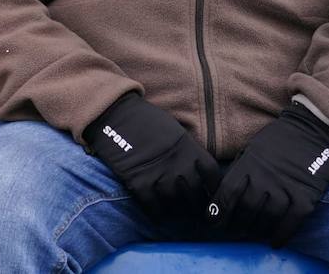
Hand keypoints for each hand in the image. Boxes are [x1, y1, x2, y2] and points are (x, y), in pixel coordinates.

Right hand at [83, 93, 220, 220]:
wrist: (115, 113)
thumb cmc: (144, 119)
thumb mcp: (174, 130)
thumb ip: (187, 150)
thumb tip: (195, 170)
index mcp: (189, 148)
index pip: (212, 175)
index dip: (213, 187)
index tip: (208, 193)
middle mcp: (178, 164)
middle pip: (195, 194)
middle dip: (194, 204)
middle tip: (189, 207)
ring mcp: (159, 174)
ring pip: (175, 205)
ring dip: (175, 211)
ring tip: (173, 211)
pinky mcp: (139, 183)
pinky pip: (153, 208)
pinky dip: (156, 214)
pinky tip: (156, 212)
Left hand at [207, 104, 328, 245]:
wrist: (312, 129)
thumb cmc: (278, 140)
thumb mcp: (252, 148)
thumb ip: (241, 170)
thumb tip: (225, 192)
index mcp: (249, 164)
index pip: (228, 191)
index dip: (218, 209)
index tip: (213, 221)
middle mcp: (266, 176)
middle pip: (247, 207)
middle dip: (238, 223)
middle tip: (235, 231)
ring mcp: (287, 186)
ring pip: (268, 216)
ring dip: (259, 230)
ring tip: (254, 234)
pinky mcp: (306, 195)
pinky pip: (292, 220)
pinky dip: (283, 234)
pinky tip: (275, 242)